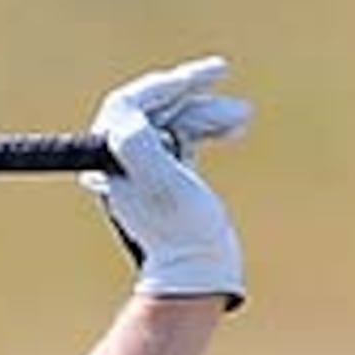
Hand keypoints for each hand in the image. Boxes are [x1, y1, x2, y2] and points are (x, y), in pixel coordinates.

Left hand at [84, 57, 249, 307]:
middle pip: (154, 110)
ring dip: (207, 113)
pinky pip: (183, 139)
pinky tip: (234, 128)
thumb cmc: (181, 233)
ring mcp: (144, 172)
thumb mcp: (160, 183)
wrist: (195, 276)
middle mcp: (121, 164)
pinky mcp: (166, 180)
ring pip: (173, 123)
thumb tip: (125, 107)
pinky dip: (207, 129)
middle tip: (223, 78)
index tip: (199, 77)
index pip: (129, 104)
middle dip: (191, 96)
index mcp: (110, 160)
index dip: (165, 85)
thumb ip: (136, 141)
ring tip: (243, 116)